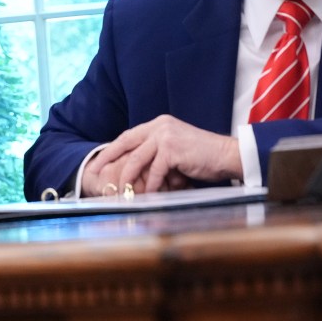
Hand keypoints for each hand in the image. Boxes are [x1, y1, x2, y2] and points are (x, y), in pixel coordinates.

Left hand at [83, 115, 241, 195]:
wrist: (227, 155)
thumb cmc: (203, 157)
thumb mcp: (175, 151)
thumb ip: (157, 155)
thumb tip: (138, 173)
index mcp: (159, 125)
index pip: (128, 136)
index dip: (112, 150)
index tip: (98, 162)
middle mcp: (159, 126)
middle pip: (125, 143)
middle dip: (107, 159)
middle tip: (94, 173)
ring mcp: (165, 136)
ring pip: (136, 159)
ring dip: (128, 179)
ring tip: (123, 193)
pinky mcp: (172, 149)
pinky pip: (155, 171)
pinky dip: (152, 186)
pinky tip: (150, 196)